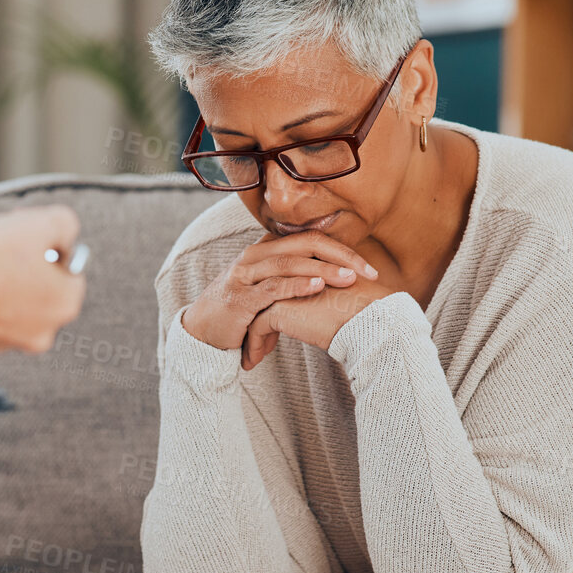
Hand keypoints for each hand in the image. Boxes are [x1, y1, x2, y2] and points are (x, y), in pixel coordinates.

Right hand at [0, 206, 85, 352]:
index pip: (68, 266)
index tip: (22, 238)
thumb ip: (64, 225)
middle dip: (26, 267)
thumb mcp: (38, 223)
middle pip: (42, 286)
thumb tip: (64, 234)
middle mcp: (46, 330)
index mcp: (67, 302)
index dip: (46, 245)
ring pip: (16, 302)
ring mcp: (14, 343)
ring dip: (4, 285)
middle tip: (0, 250)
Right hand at [182, 231, 378, 352]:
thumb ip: (296, 282)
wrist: (204, 333)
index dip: (341, 249)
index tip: (369, 267)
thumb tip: (336, 286)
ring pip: (289, 263)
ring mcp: (245, 275)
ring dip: (322, 270)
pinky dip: (296, 286)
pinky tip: (317, 287)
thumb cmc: (243, 312)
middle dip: (340, 256)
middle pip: (305, 244)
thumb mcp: (271, 292)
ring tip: (349, 278)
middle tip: (368, 271)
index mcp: (267, 250)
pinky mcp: (240, 297)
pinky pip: (272, 288)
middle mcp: (256, 256)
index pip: (310, 239)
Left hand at [243, 277, 394, 368]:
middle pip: (264, 293)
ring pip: (256, 310)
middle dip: (255, 317)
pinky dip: (253, 345)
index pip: (281, 281)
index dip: (274, 302)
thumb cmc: (368, 311)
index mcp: (310, 263)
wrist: (371, 321)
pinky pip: (257, 328)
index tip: (269, 324)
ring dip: (251, 334)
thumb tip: (323, 308)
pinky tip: (253, 361)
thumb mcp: (344, 297)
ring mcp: (283, 286)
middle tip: (253, 338)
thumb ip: (327, 295)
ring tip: (253, 353)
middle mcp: (293, 270)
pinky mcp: (278, 307)